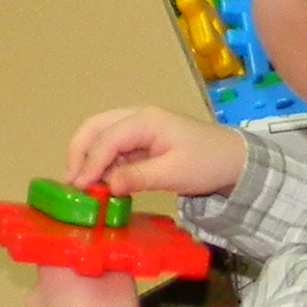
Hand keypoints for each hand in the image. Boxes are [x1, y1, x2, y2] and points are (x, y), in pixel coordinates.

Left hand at [26, 264, 143, 306]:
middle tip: (92, 299)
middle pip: (51, 285)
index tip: (88, 267)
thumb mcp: (122, 282)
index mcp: (52, 275)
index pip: (55, 255)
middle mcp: (34, 296)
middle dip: (68, 290)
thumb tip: (107, 259)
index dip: (73, 260)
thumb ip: (111, 265)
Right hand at [65, 101, 246, 198]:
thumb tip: (107, 186)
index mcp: (145, 120)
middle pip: (95, 127)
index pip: (106, 138)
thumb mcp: (174, 174)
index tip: (79, 188)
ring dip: (91, 159)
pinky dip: (104, 164)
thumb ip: (138, 177)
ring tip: (87, 188)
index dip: (89, 163)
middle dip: (79, 153)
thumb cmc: (208, 163)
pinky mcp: (142, 142)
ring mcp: (139, 128)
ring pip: (101, 137)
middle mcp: (138, 118)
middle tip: (72, 183)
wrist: (234, 160)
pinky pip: (114, 148)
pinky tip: (104, 184)